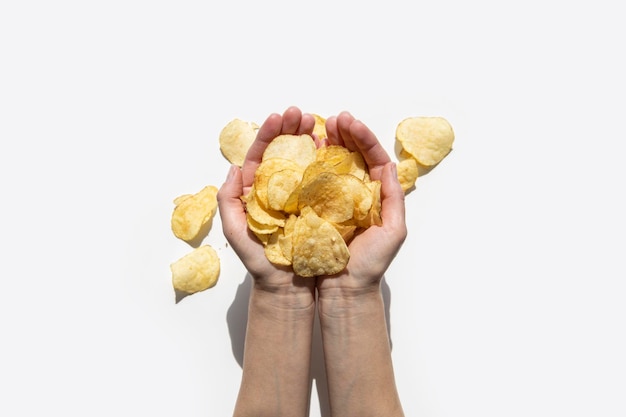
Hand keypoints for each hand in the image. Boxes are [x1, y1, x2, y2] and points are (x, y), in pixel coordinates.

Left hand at [217, 106, 315, 295]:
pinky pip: (324, 178)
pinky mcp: (320, 205)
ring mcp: (301, 196)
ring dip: (310, 139)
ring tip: (318, 123)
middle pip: (285, 151)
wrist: (287, 285)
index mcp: (258, 191)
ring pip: (305, 160)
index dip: (270, 134)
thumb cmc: (261, 261)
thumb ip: (229, 200)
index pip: (262, 155)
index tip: (279, 117)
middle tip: (301, 114)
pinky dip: (327, 160)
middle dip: (292, 129)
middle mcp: (280, 189)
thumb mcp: (236, 230)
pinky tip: (331, 146)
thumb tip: (235, 167)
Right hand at [317, 111, 406, 293]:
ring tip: (321, 127)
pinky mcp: (314, 207)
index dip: (362, 138)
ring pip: (333, 163)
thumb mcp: (393, 230)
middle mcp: (355, 192)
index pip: (372, 158)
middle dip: (345, 134)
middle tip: (335, 120)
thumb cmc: (370, 263)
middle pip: (353, 155)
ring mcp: (334, 199)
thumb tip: (389, 166)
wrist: (344, 289)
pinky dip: (311, 163)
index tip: (350, 122)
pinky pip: (313, 180)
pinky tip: (307, 149)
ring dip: (328, 142)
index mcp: (375, 194)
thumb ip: (393, 198)